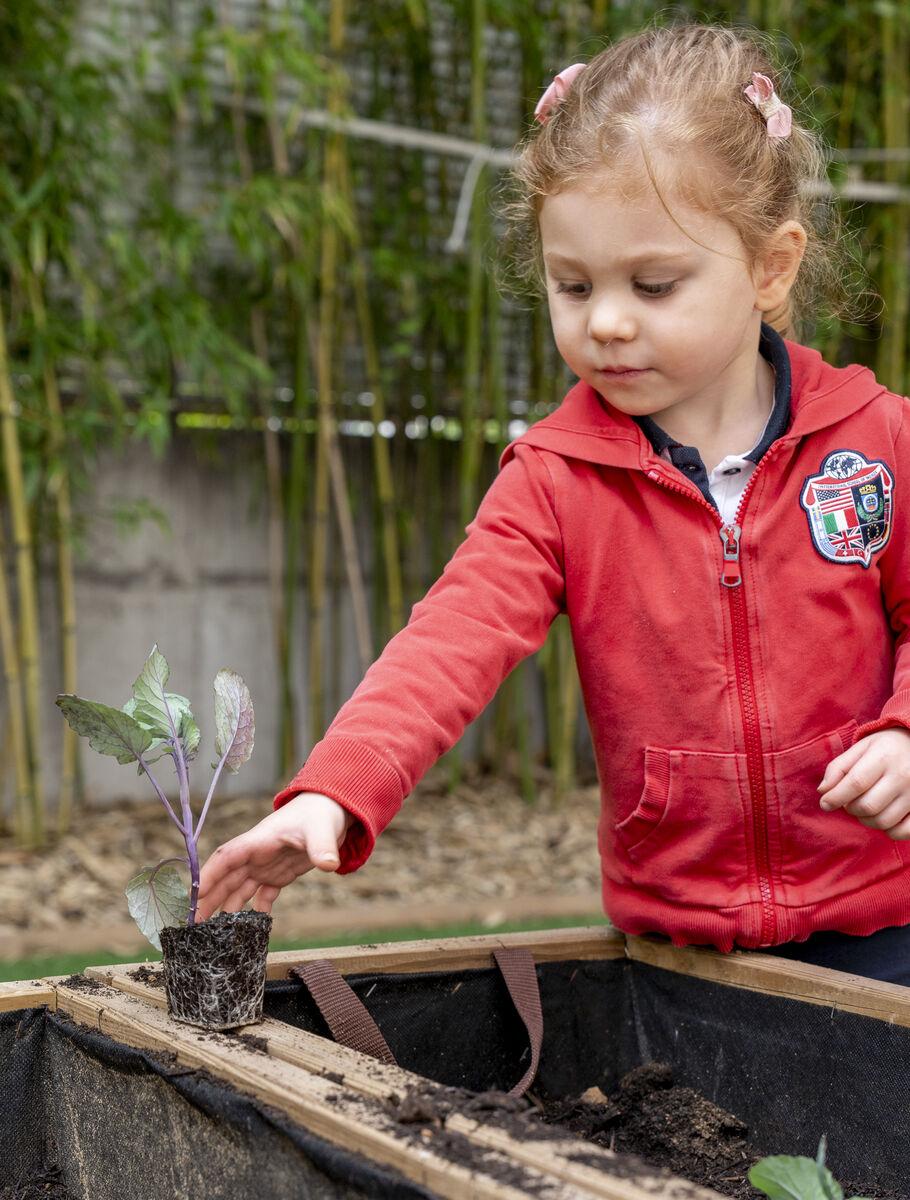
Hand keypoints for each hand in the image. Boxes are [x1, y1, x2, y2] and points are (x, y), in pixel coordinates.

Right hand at [196, 792, 351, 920]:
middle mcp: (257, 854)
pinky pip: (262, 894)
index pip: (227, 857)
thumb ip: (322, 846)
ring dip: (227, 907)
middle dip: (210, 899)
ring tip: (215, 932)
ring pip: (240, 888)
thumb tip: (329, 864)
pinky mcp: (279, 874)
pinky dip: (256, 910)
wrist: (330, 809)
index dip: (209, 875)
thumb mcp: (322, 829)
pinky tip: (252, 928)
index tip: (194, 895)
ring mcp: (266, 865)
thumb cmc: (320, 813)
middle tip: (194, 925)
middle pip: (227, 877)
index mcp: (259, 840)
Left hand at [817, 728, 909, 839]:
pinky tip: (883, 817)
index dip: (836, 797)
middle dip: (850, 808)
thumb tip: (823, 791)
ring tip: (864, 807)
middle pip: (868, 806)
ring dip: (866, 820)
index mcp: (884, 757)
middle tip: (849, 802)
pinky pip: (903, 832)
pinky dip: (889, 831)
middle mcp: (903, 775)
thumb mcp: (861, 748)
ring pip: (883, 821)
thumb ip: (839, 768)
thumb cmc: (886, 748)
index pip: (856, 783)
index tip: (825, 803)